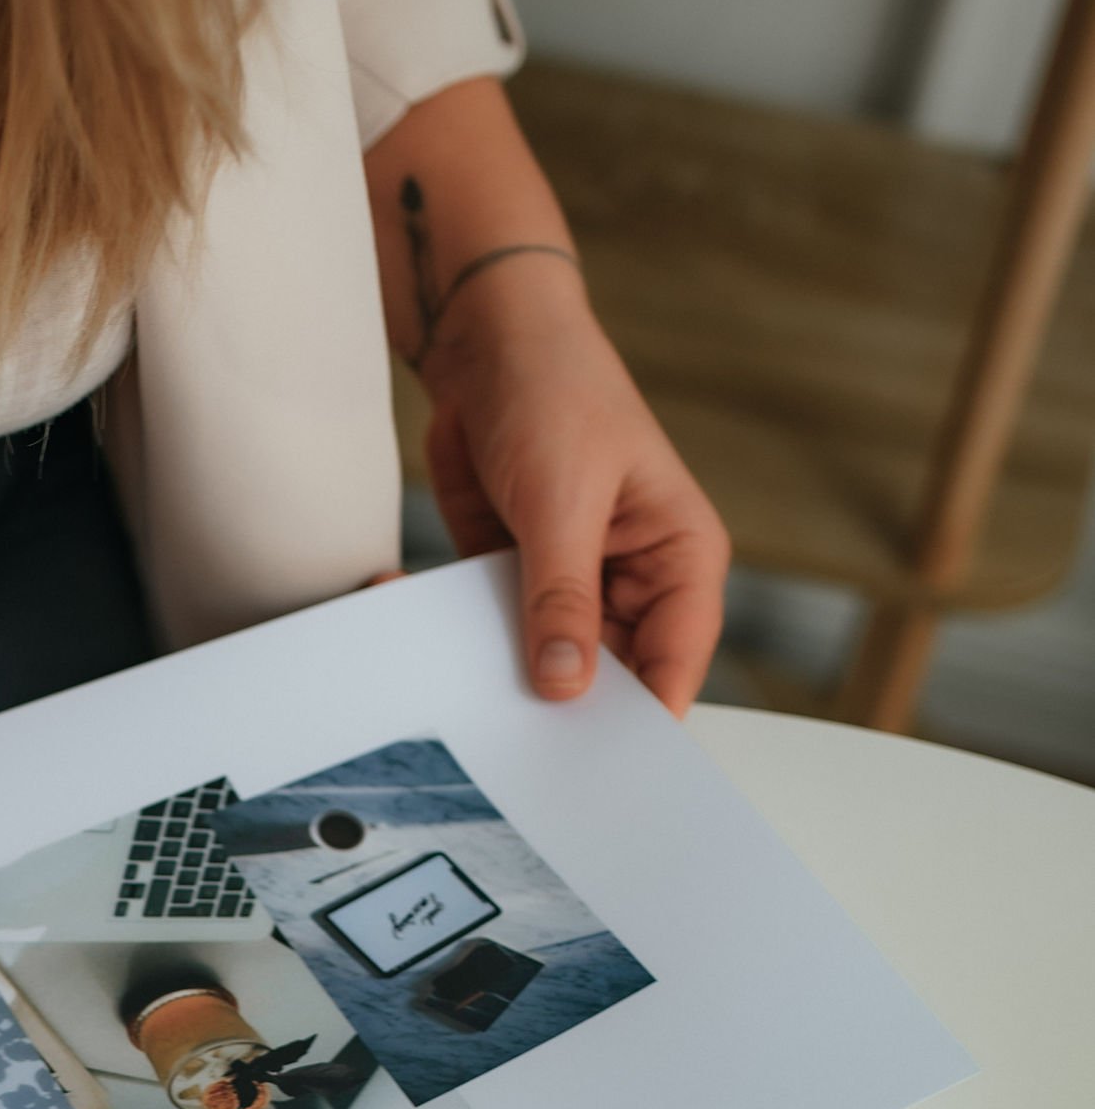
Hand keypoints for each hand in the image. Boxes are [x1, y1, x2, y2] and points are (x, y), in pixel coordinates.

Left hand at [418, 262, 728, 716]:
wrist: (485, 339)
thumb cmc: (555, 390)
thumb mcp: (562, 499)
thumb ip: (563, 597)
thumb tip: (566, 686)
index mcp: (679, 556)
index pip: (676, 660)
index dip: (644, 718)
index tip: (600, 769)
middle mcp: (633, 578)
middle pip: (611, 675)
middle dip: (567, 709)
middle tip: (521, 760)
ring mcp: (572, 581)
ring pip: (549, 660)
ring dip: (507, 680)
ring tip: (469, 718)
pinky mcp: (515, 575)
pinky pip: (497, 631)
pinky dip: (466, 645)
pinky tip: (430, 663)